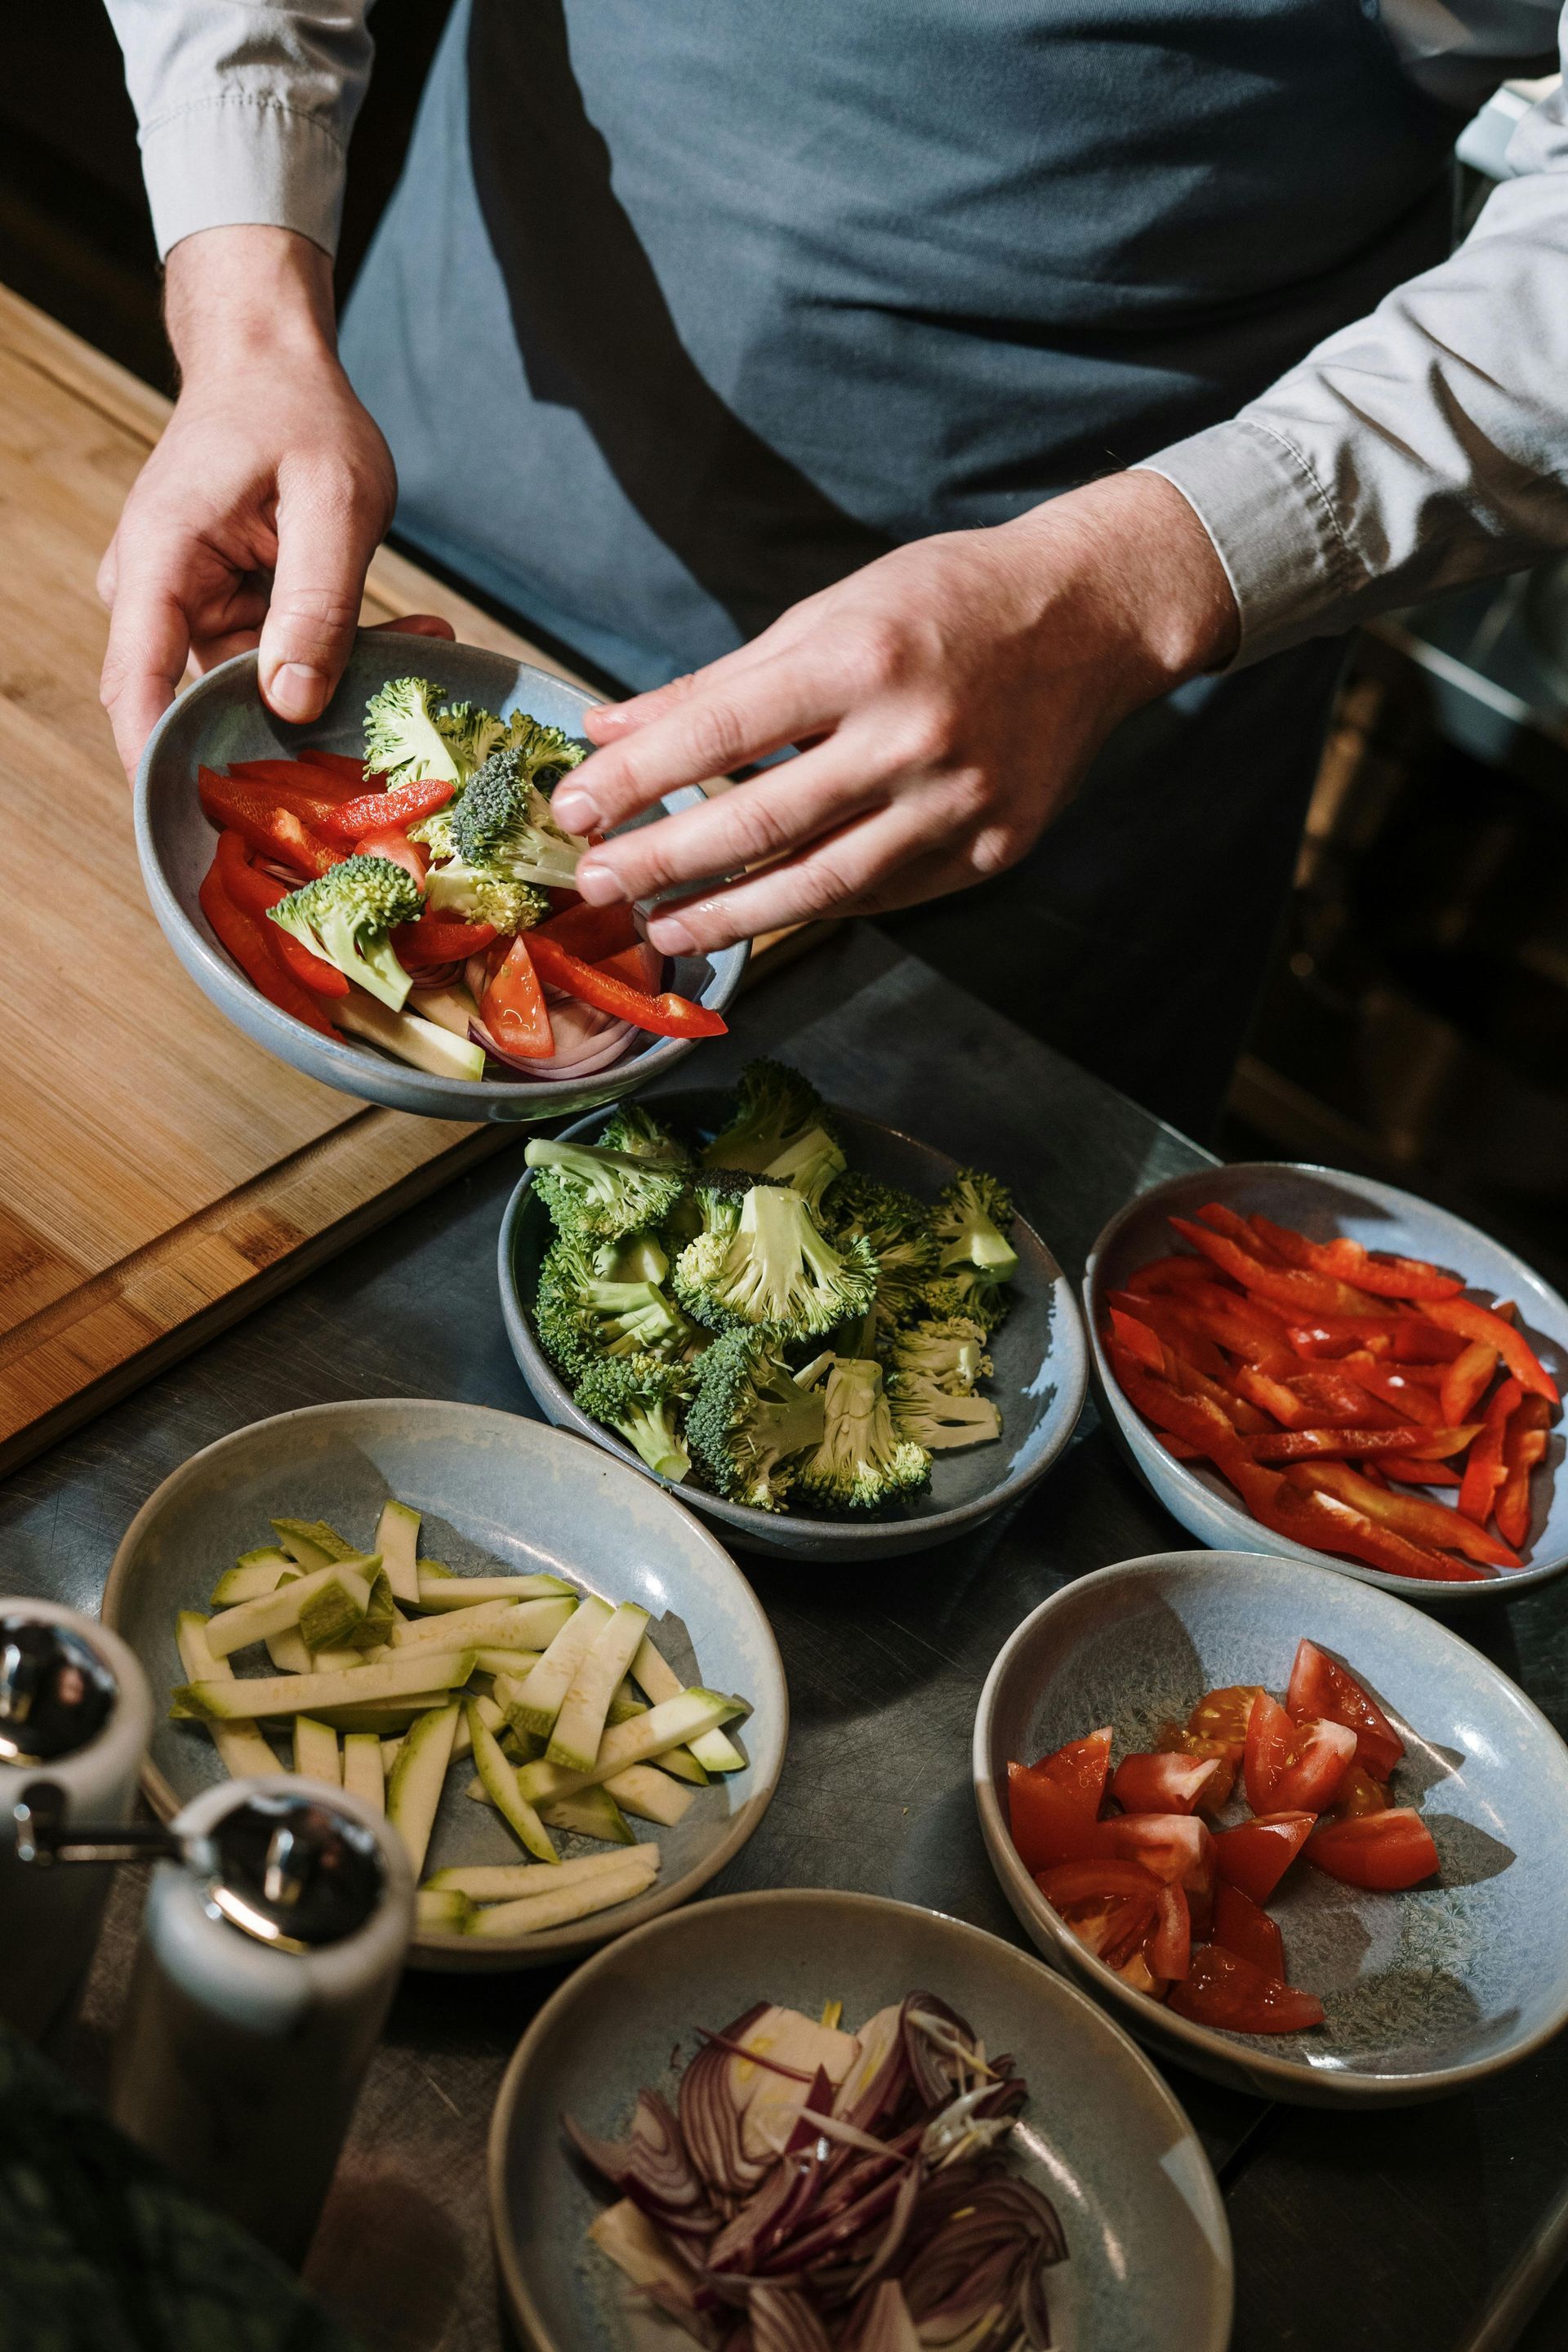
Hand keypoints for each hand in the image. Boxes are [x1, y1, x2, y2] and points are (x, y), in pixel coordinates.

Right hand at [98, 226, 426, 778]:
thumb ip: (316, 602)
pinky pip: (282, 660)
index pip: (138, 686)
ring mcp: (192, 610)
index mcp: (160, 564)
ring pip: (257, 687)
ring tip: (420, 656)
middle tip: (379, 748)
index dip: (162, 761)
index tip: (204, 824)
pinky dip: (341, 657)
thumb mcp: (332, 499)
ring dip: (337, 686)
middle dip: (289, 732)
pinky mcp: (230, 615)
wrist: (272, 365)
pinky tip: (412, 638)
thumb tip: (291, 703)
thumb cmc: (297, 413)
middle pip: (204, 701)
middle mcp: (159, 596)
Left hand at [549, 472, 1238, 952]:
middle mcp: (912, 740)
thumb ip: (717, 683)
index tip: (573, 813)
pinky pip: (880, 895)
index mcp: (862, 660)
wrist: (1093, 619)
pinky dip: (809, 906)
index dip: (635, 783)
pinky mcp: (989, 851)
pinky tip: (755, 912)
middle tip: (595, 884)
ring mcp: (957, 807)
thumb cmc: (946, 603)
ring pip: (817, 886)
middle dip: (661, 862)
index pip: (719, 736)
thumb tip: (609, 733)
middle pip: (758, 826)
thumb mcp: (828, 612)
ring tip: (661, 926)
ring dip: (725, 914)